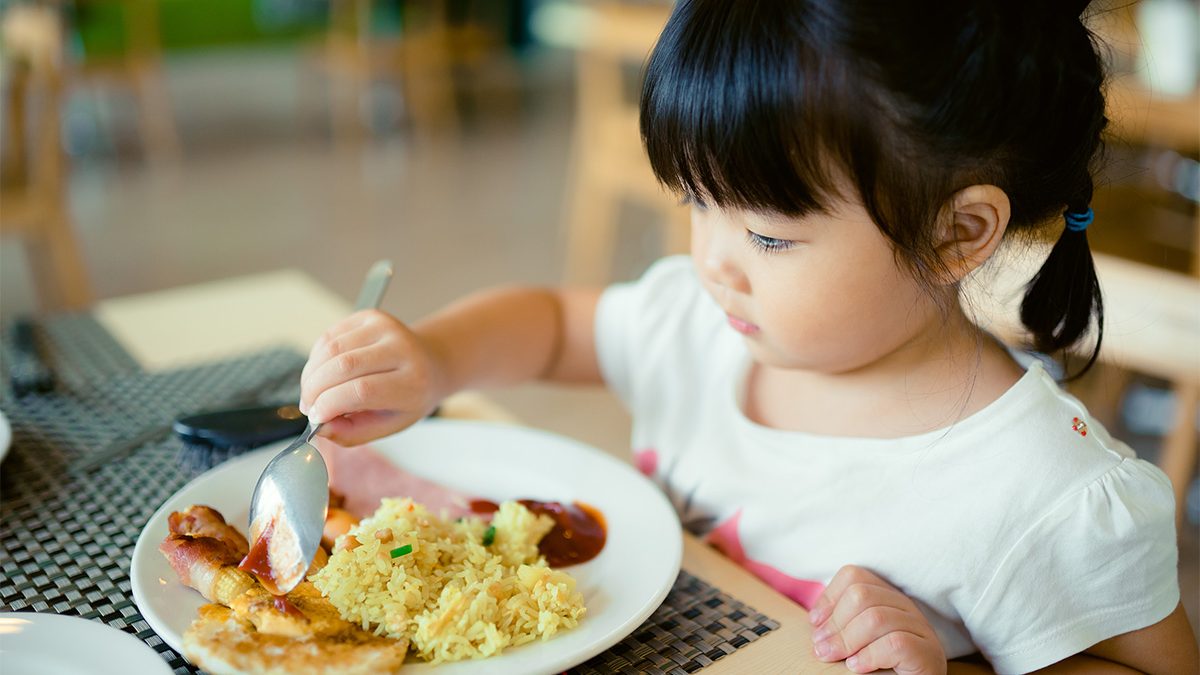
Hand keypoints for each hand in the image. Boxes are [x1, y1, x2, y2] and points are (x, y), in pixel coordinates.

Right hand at [299, 309, 446, 444]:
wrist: (431, 364)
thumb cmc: (409, 398)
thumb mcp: (389, 424)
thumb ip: (353, 432)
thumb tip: (320, 427)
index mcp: (413, 382)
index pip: (362, 390)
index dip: (330, 404)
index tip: (315, 418)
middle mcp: (402, 349)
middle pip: (343, 366)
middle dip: (314, 389)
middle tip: (307, 406)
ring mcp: (386, 328)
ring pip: (331, 348)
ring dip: (311, 374)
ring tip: (312, 392)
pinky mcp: (370, 316)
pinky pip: (330, 336)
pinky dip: (317, 358)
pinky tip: (322, 373)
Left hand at [808, 565, 945, 674]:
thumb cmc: (879, 668)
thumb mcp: (856, 641)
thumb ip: (841, 626)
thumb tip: (814, 621)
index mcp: (886, 598)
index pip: (854, 576)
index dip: (828, 597)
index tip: (814, 624)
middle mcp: (905, 607)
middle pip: (861, 595)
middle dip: (834, 622)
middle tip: (820, 647)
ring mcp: (920, 628)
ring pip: (876, 617)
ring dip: (846, 640)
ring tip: (831, 657)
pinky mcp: (927, 653)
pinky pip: (896, 643)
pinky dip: (869, 655)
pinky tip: (856, 667)